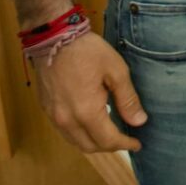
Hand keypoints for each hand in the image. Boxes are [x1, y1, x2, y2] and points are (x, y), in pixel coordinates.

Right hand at [34, 32, 146, 152]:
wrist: (53, 38)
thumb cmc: (88, 51)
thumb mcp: (116, 71)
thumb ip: (128, 99)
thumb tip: (139, 121)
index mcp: (86, 112)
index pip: (107, 140)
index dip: (125, 144)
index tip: (138, 143)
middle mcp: (66, 119)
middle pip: (90, 146)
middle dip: (110, 147)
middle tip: (126, 139)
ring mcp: (53, 116)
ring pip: (75, 142)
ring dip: (93, 142)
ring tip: (111, 133)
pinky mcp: (46, 109)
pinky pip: (64, 131)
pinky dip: (80, 134)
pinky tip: (92, 123)